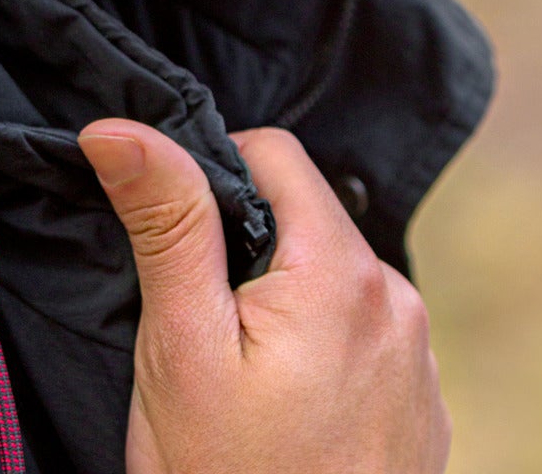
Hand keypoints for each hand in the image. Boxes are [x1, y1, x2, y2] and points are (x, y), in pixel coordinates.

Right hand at [78, 121, 448, 473]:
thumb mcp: (180, 346)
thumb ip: (166, 221)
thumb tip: (119, 125)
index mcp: (344, 274)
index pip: (274, 153)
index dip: (210, 175)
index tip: (174, 244)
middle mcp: (400, 305)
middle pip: (304, 217)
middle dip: (244, 249)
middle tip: (197, 328)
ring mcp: (420, 364)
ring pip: (329, 279)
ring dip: (281, 301)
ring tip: (238, 382)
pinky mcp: (422, 412)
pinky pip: (360, 339)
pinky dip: (316, 352)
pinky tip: (281, 416)